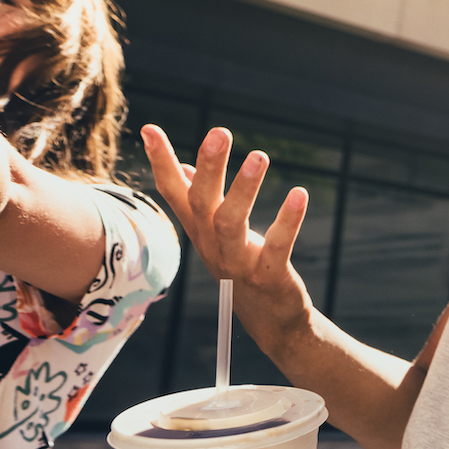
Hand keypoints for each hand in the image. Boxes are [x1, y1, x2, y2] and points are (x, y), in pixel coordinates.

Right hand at [142, 125, 312, 338]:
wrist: (271, 320)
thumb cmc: (242, 267)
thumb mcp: (216, 233)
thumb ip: (198, 200)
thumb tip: (181, 166)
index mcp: (199, 230)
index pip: (173, 193)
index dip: (160, 162)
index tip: (149, 128)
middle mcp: (211, 245)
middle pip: (201, 202)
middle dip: (209, 167)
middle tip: (219, 132)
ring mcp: (237, 263)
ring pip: (231, 223)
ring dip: (244, 189)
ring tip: (260, 156)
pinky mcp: (268, 276)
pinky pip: (276, 246)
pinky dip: (287, 220)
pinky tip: (300, 194)